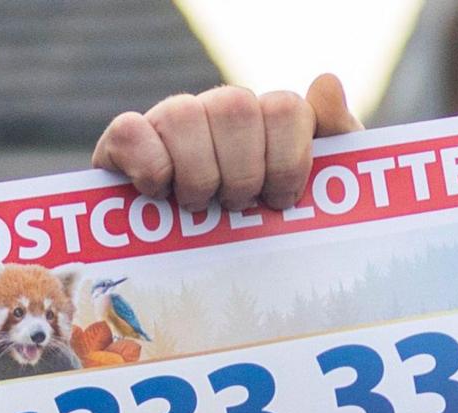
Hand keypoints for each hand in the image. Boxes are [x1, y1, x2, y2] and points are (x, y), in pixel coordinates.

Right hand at [91, 75, 363, 215]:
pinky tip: (158, 194)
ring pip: (182, 115)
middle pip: (235, 107)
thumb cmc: (264, 234)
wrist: (200, 284)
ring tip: (199, 207)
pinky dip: (149, 167)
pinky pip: (130, 131)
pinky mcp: (122, 145)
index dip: (287, 160)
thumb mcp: (315, 198)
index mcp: (265, 121)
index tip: (279, 202)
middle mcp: (217, 113)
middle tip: (237, 206)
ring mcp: (169, 124)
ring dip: (198, 175)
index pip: (285, 108)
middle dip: (243, 173)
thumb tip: (326, 82)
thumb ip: (335, 139)